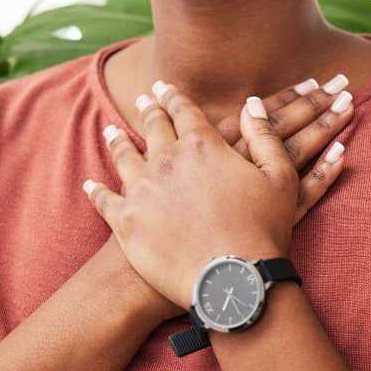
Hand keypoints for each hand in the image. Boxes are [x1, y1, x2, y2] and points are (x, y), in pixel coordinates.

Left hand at [84, 82, 350, 310]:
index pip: (183, 110)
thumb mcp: (280, 177)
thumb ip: (265, 136)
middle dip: (149, 110)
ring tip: (111, 132)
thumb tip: (251, 104)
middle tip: (143, 100)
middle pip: (153, 127)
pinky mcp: (126, 222)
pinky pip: (105, 200)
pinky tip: (90, 185)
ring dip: (118, 141)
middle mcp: (167, 159)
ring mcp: (142, 190)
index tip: (164, 87)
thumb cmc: (263, 231)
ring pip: (124, 156)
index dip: (173, 96)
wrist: (232, 283)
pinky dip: (96, 192)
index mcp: (202, 144)